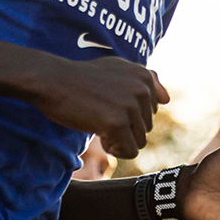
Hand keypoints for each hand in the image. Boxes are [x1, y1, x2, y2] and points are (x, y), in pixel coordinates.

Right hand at [29, 56, 169, 158]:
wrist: (51, 81)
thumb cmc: (80, 79)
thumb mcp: (115, 69)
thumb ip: (144, 80)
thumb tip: (167, 99)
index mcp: (143, 76)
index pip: (149, 114)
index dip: (127, 116)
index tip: (107, 105)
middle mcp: (142, 89)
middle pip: (145, 129)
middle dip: (123, 129)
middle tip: (99, 114)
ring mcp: (130, 106)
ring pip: (138, 141)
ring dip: (118, 140)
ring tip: (97, 122)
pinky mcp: (118, 122)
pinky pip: (128, 151)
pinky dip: (114, 149)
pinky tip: (98, 134)